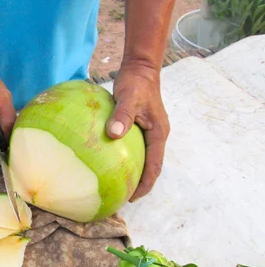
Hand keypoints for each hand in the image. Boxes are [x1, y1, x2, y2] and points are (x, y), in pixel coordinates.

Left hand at [106, 63, 169, 201]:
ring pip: (143, 159)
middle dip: (139, 184)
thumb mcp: (128, 98)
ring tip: (117, 186)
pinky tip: (108, 163)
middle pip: (150, 167)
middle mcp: (156, 136)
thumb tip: (113, 134)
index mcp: (158, 134)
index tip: (132, 198)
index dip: (145, 185)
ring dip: (133, 173)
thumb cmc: (136, 83)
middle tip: (122, 198)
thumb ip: (122, 116)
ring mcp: (148, 132)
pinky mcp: (138, 127)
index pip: (155, 166)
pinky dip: (125, 159)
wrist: (140, 69)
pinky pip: (133, 148)